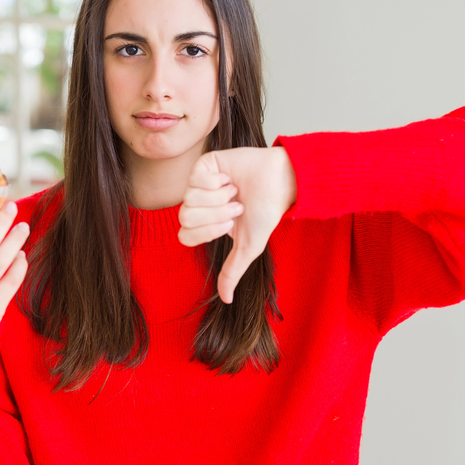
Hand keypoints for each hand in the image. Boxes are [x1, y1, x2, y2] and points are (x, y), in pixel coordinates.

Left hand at [178, 147, 296, 302]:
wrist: (280, 183)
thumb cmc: (266, 212)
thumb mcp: (248, 247)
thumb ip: (233, 271)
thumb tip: (227, 300)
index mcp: (204, 224)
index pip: (185, 235)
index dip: (207, 231)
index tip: (230, 224)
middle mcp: (198, 204)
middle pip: (185, 217)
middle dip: (216, 214)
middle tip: (236, 206)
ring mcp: (198, 183)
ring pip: (190, 198)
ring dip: (219, 197)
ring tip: (235, 192)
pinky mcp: (204, 165)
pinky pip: (196, 178)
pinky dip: (218, 181)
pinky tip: (230, 178)